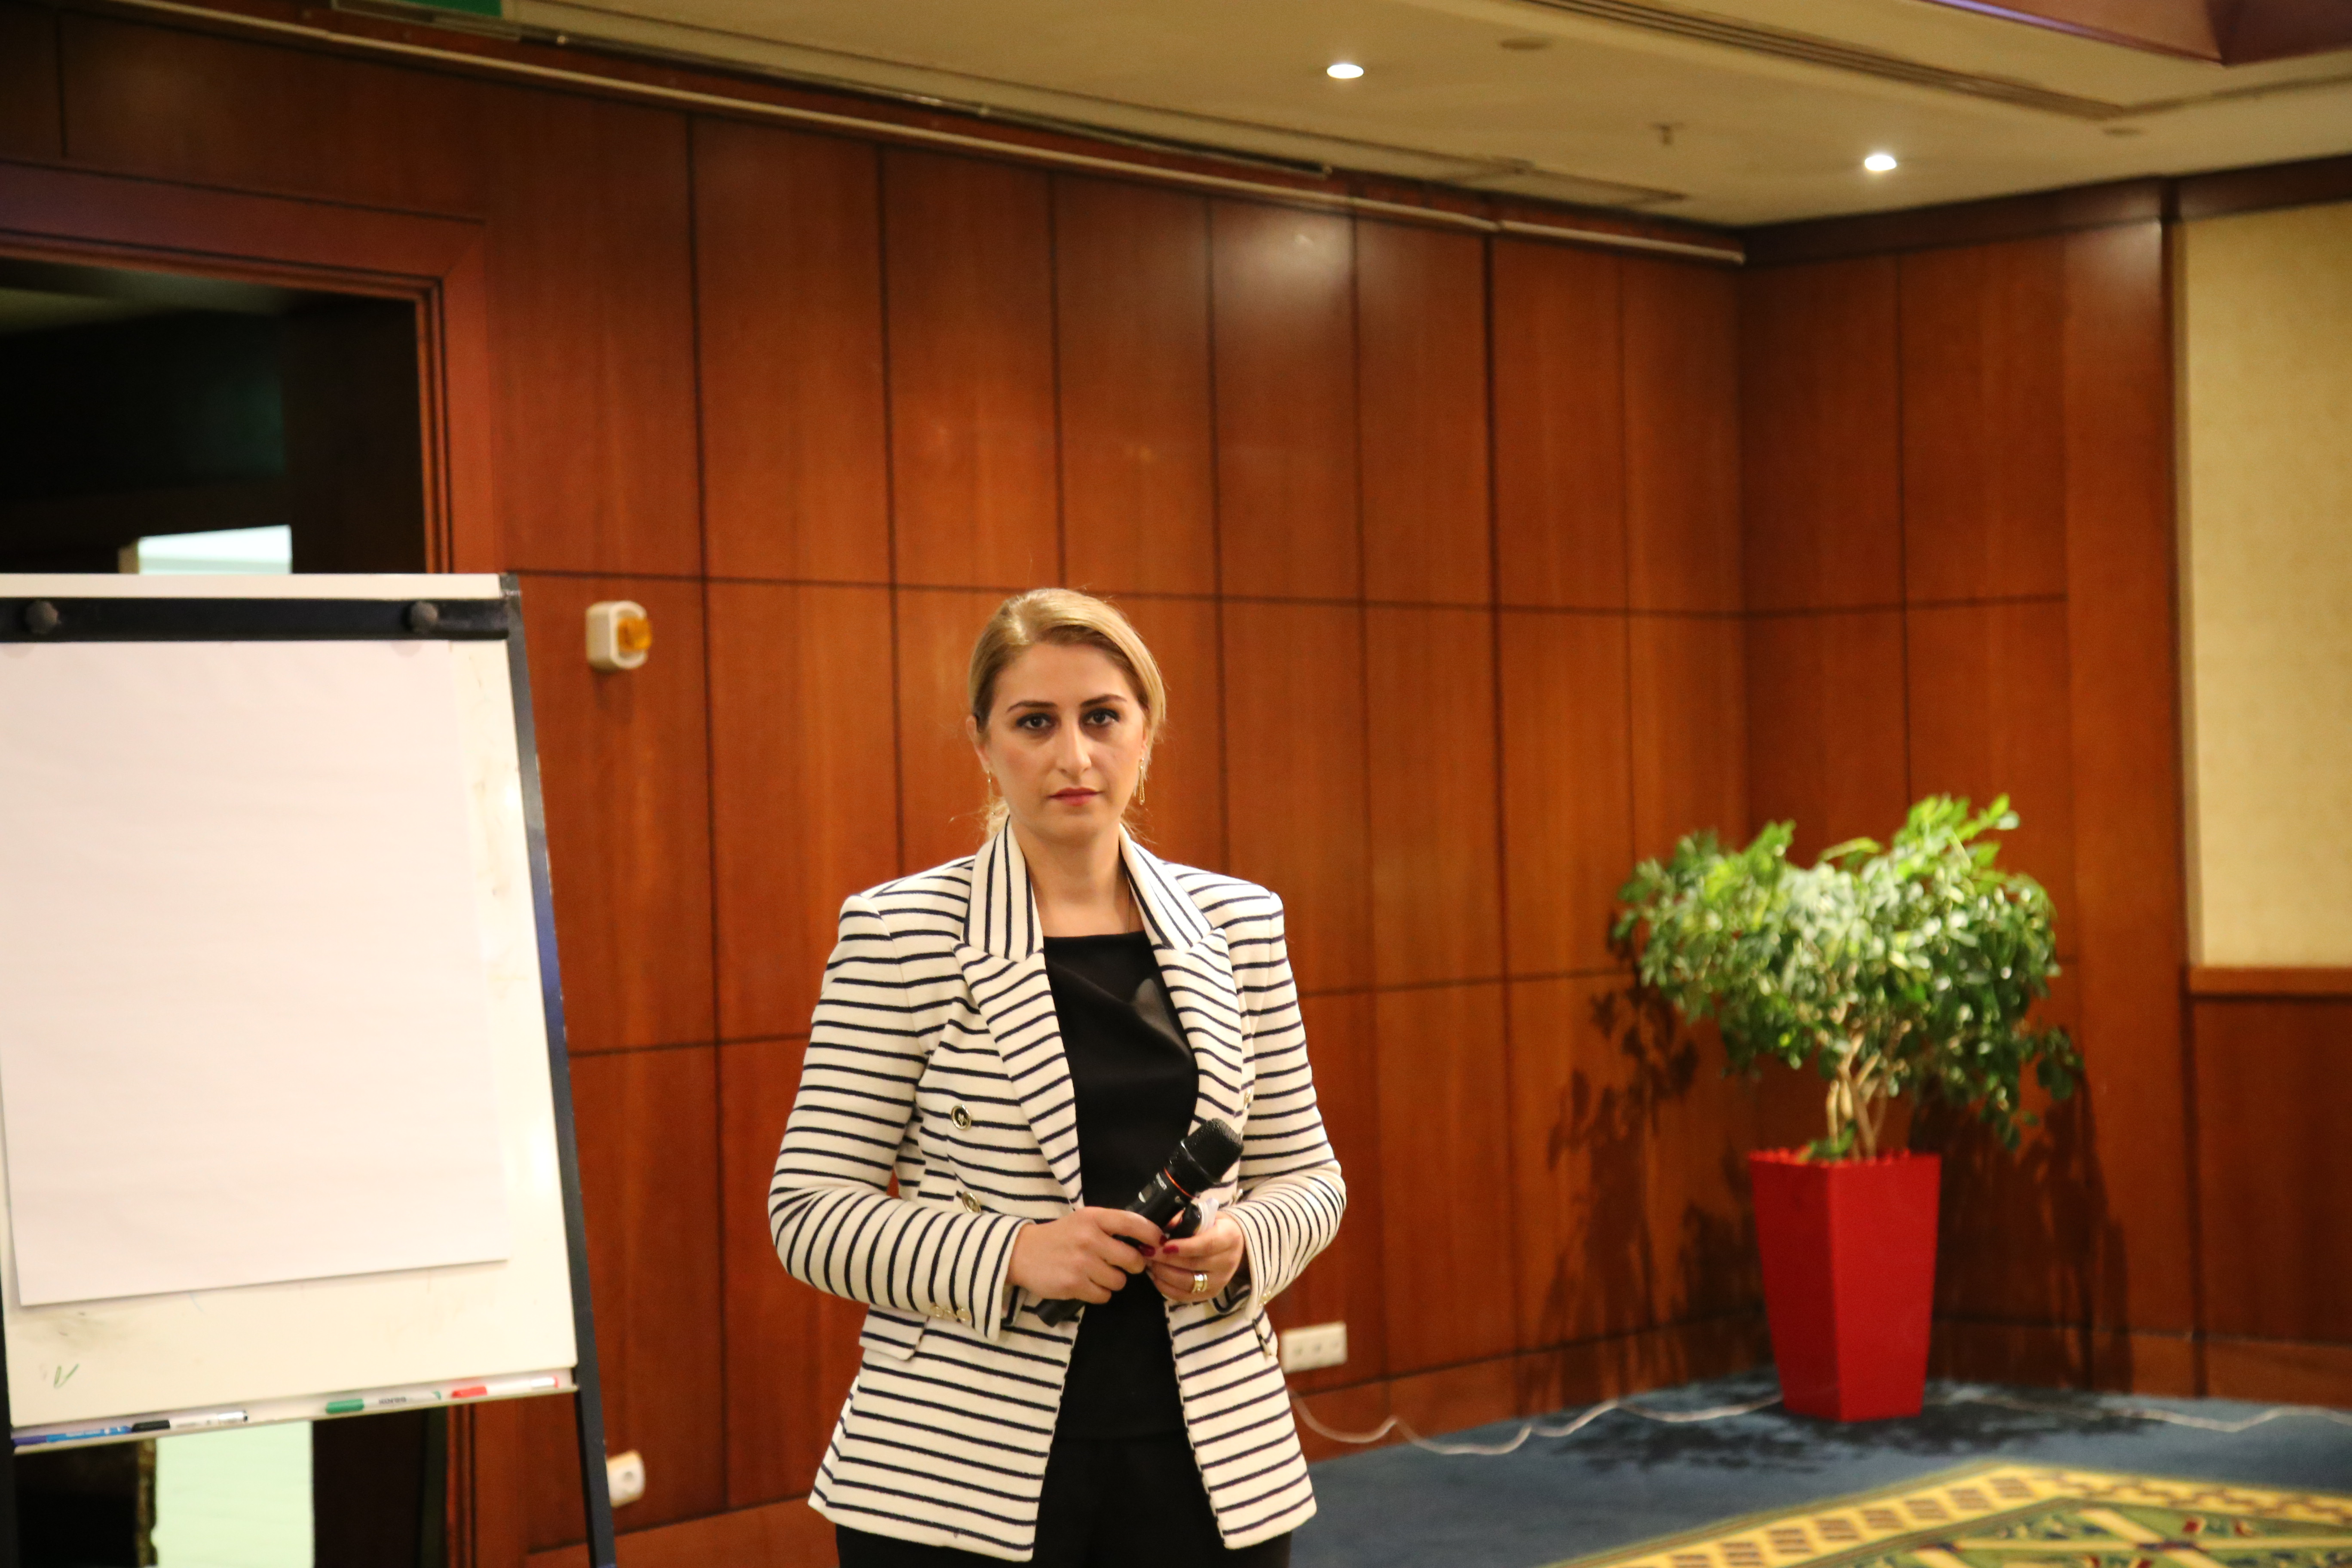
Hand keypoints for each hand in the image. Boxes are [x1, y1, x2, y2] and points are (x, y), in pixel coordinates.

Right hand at [1009, 1208, 1162, 1303]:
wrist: (1021, 1253)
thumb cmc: (1059, 1236)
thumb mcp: (1083, 1221)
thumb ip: (1111, 1227)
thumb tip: (1148, 1241)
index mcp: (1093, 1218)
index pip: (1134, 1223)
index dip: (1152, 1234)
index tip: (1158, 1243)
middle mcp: (1089, 1238)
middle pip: (1133, 1259)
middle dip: (1132, 1265)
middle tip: (1121, 1264)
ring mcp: (1081, 1263)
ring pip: (1119, 1281)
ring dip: (1113, 1281)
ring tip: (1097, 1274)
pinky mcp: (1073, 1285)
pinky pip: (1104, 1296)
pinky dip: (1099, 1293)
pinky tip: (1086, 1284)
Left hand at [1150, 1213, 1245, 1303]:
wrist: (1233, 1245)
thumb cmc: (1213, 1226)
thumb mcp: (1202, 1216)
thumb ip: (1182, 1219)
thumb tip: (1161, 1227)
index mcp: (1229, 1237)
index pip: (1207, 1244)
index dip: (1184, 1246)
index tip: (1164, 1245)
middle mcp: (1228, 1262)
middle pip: (1194, 1264)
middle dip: (1167, 1259)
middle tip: (1148, 1252)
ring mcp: (1220, 1281)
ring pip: (1188, 1283)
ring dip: (1164, 1274)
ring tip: (1150, 1263)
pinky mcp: (1210, 1294)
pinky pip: (1186, 1296)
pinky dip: (1167, 1288)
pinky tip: (1156, 1277)